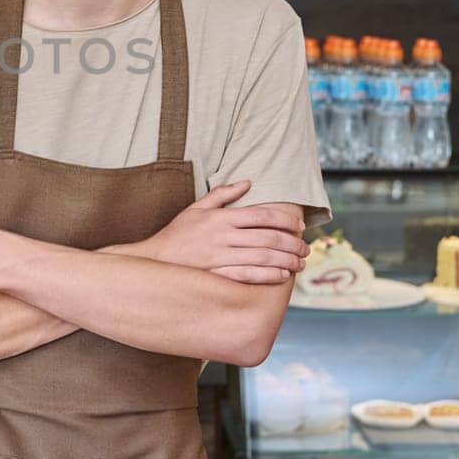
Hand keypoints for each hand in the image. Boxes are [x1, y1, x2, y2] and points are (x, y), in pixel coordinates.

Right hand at [136, 180, 308, 284]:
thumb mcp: (195, 208)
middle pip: (267, 237)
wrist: (153, 261)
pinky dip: (268, 275)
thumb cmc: (176, 235)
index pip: (261, 215)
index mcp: (220, 218)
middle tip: (305, 248)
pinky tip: (282, 275)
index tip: (299, 225)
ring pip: (262, 257)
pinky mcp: (216, 276)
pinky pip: (248, 275)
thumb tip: (248, 182)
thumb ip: (222, 194)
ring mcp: (219, 257)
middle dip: (292, 242)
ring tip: (300, 263)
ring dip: (286, 260)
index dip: (284, 219)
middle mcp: (222, 236)